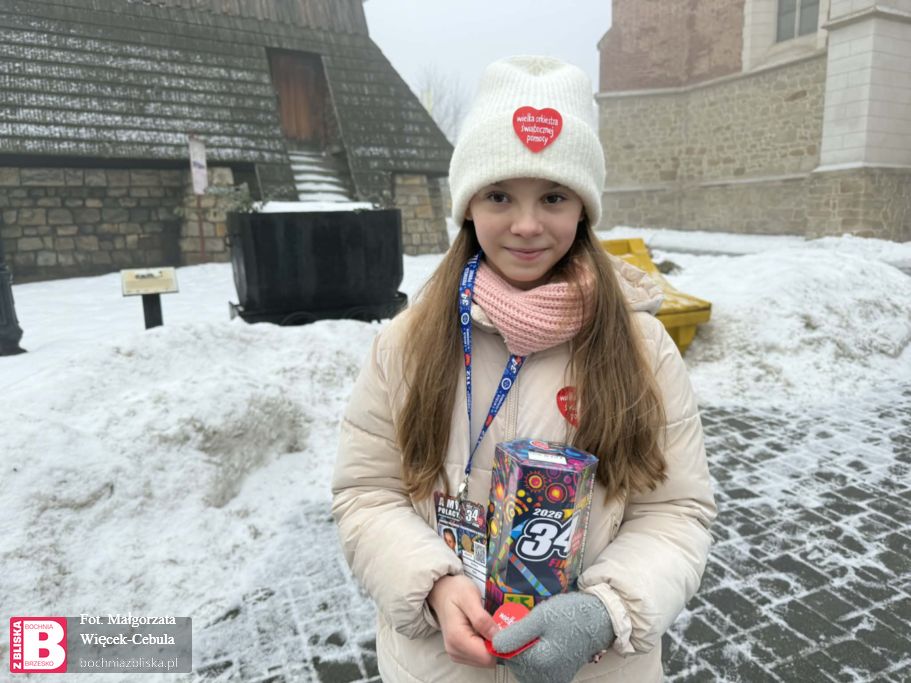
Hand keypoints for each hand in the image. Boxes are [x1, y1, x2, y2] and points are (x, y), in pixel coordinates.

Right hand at [427, 575, 497, 667]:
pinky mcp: (459, 653)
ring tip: (489, 627)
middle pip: (486, 661)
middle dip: (496, 645)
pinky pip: (479, 657)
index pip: (487, 657)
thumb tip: (497, 637)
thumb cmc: (456, 591)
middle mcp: (455, 651)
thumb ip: (482, 619)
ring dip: (491, 646)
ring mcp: (456, 654)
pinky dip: (485, 646)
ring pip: (484, 660)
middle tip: (497, 625)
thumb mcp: (470, 598)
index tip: (506, 629)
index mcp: (457, 639)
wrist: (442, 592)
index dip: (500, 645)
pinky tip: (483, 631)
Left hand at [491, 592, 613, 682]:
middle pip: (516, 662)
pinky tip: (544, 643)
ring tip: (539, 635)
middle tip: (530, 628)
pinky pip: (537, 670)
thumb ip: (516, 634)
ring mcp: (553, 679)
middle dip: (518, 645)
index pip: (508, 654)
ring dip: (526, 651)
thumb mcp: (540, 617)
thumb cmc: (571, 615)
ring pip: (525, 667)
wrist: (598, 620)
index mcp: (540, 662)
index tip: (518, 624)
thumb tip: (495, 645)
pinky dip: (536, 657)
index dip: (509, 637)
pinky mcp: (559, 678)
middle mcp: (546, 677)